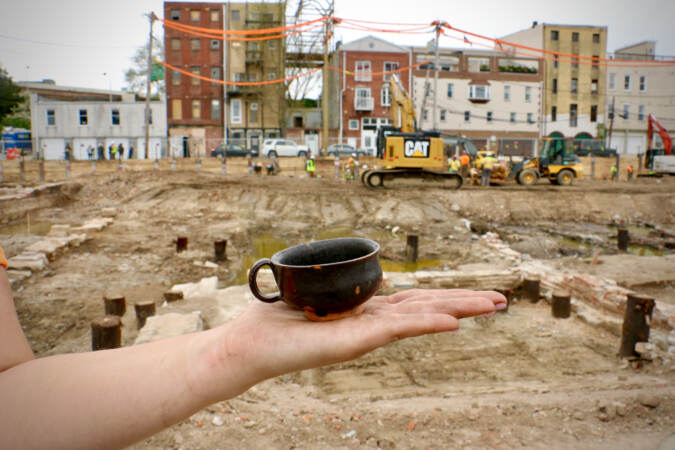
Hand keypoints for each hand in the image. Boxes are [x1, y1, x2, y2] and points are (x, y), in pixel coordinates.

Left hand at [203, 289, 505, 399]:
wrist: (251, 345)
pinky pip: (394, 329)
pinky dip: (425, 323)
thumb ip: (346, 286)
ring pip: (420, 318)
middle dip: (465, 304)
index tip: (476, 295)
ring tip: (493, 306)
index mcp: (367, 312)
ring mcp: (366, 335)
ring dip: (457, 310)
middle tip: (502, 301)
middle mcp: (372, 323)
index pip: (415, 302)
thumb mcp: (318, 292)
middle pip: (427, 308)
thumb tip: (371, 274)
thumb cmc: (280, 319)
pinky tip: (451, 320)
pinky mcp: (353, 342)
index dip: (446, 297)